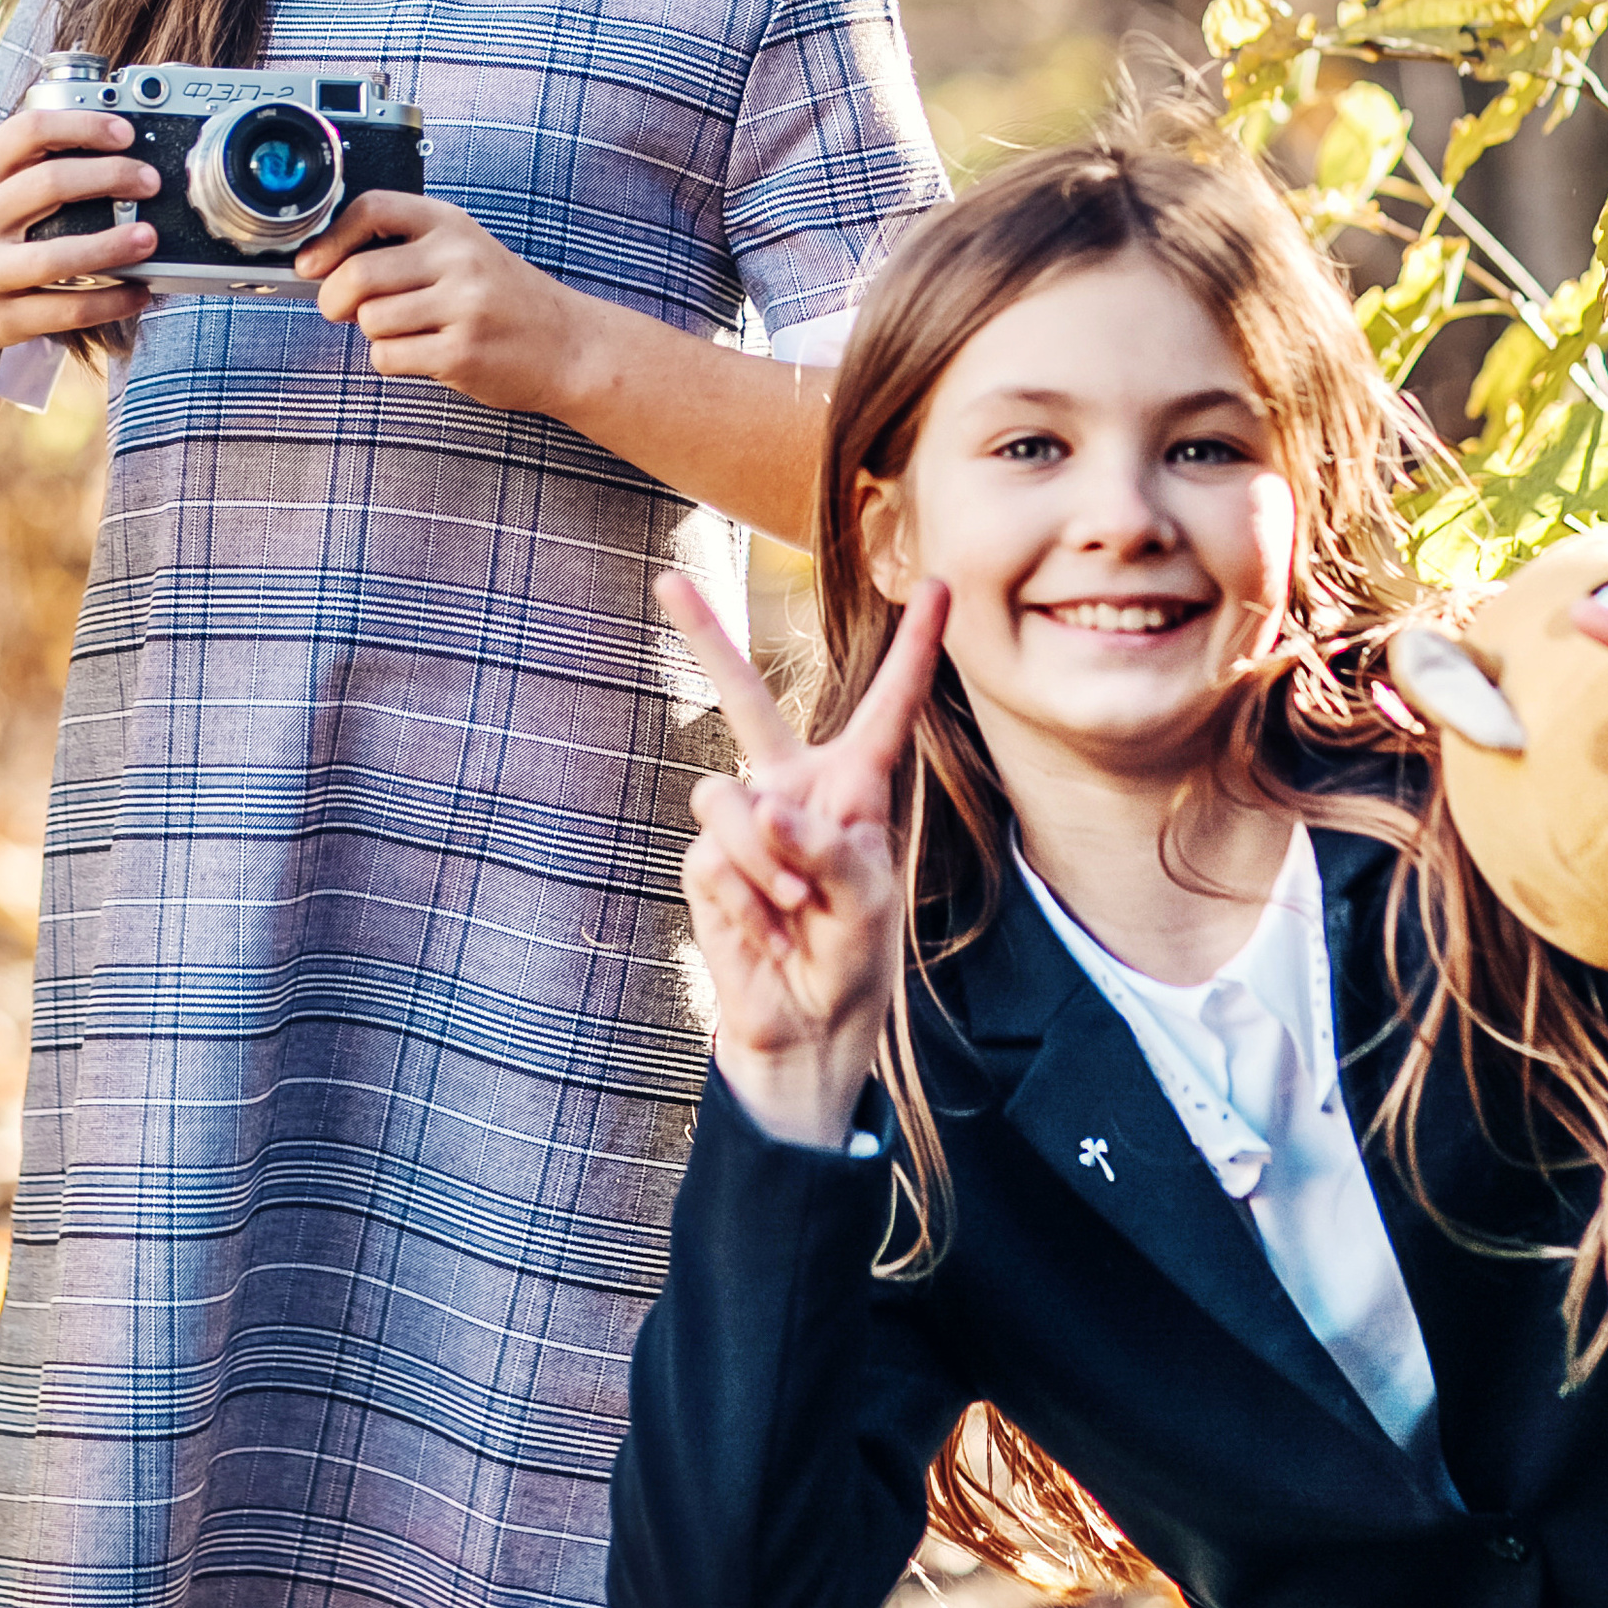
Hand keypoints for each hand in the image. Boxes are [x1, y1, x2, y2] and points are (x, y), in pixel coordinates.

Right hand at [0, 103, 156, 365]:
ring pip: (56, 257)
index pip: (27, 132)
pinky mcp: (1, 319)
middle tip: (149, 181)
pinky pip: (63, 311)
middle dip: (110, 177)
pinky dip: (109, 302)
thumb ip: (24, 166)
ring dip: (111, 245)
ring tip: (149, 237)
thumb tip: (108, 147)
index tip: (124, 133)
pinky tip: (138, 291)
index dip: (81, 126)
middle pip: (49, 185)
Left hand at [294, 193, 586, 410]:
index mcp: (451, 224)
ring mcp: (463, 305)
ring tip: (409, 331)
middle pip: (357, 274)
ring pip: (370, 320)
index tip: (311, 264)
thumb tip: (321, 268)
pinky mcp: (462, 351)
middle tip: (341, 310)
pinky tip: (424, 353)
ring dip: (375, 333)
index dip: (330, 237)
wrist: (570, 345)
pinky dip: (393, 360)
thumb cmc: (505, 300)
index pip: (372, 208)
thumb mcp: (462, 253)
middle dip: (334, 300)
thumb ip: (403, 250)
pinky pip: (388, 357)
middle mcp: (458, 258)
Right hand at [655, 568, 947, 1153]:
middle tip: (667, 579)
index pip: (885, 707)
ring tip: (793, 909)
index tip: (940, 584)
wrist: (805, 1027)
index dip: (914, 648)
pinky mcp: (707, 865)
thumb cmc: (853, 957)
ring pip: (728, 799)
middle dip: (705, 636)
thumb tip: (761, 807)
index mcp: (854, 786)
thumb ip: (825, 847)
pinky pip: (713, 856)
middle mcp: (792, 789)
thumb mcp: (867, 900)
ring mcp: (743, 825)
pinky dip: (745, 896)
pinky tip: (767, 928)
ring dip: (764, 860)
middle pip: (745, 699)